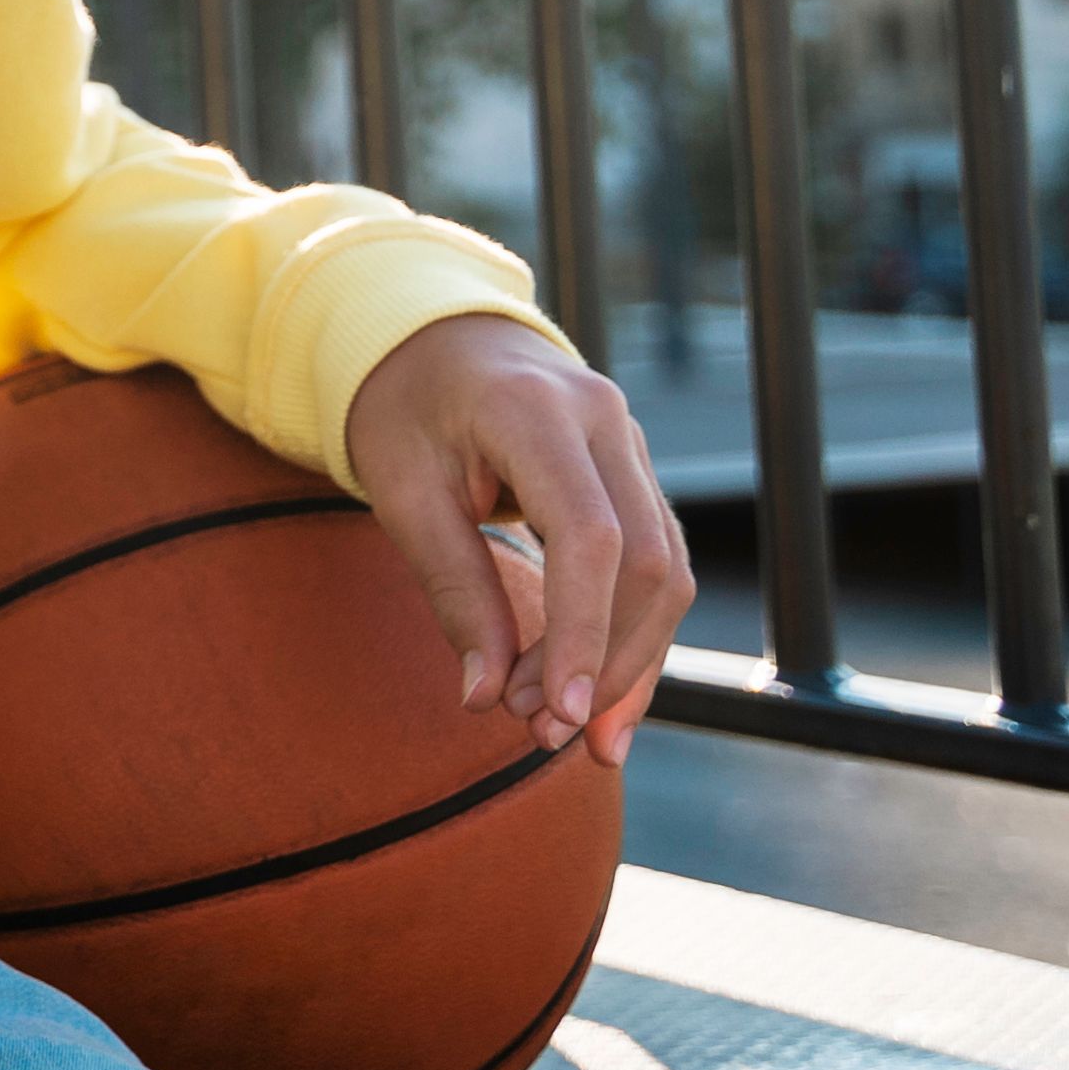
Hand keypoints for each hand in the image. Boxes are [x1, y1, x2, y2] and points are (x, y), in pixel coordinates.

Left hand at [343, 316, 689, 768]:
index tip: (558, 713)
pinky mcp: (635, 474)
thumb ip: (452, 589)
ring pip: (667, 571)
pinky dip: (632, 632)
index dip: (584, 634)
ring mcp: (631, 443)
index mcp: (535, 410)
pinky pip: (656, 563)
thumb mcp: (402, 492)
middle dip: (608, 662)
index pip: (591, 539)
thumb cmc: (403, 408)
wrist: (431, 336)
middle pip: (647, 564)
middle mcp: (604, 420)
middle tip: (544, 732)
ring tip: (570, 733)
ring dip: (629, 662)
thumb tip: (483, 697)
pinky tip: (600, 696)